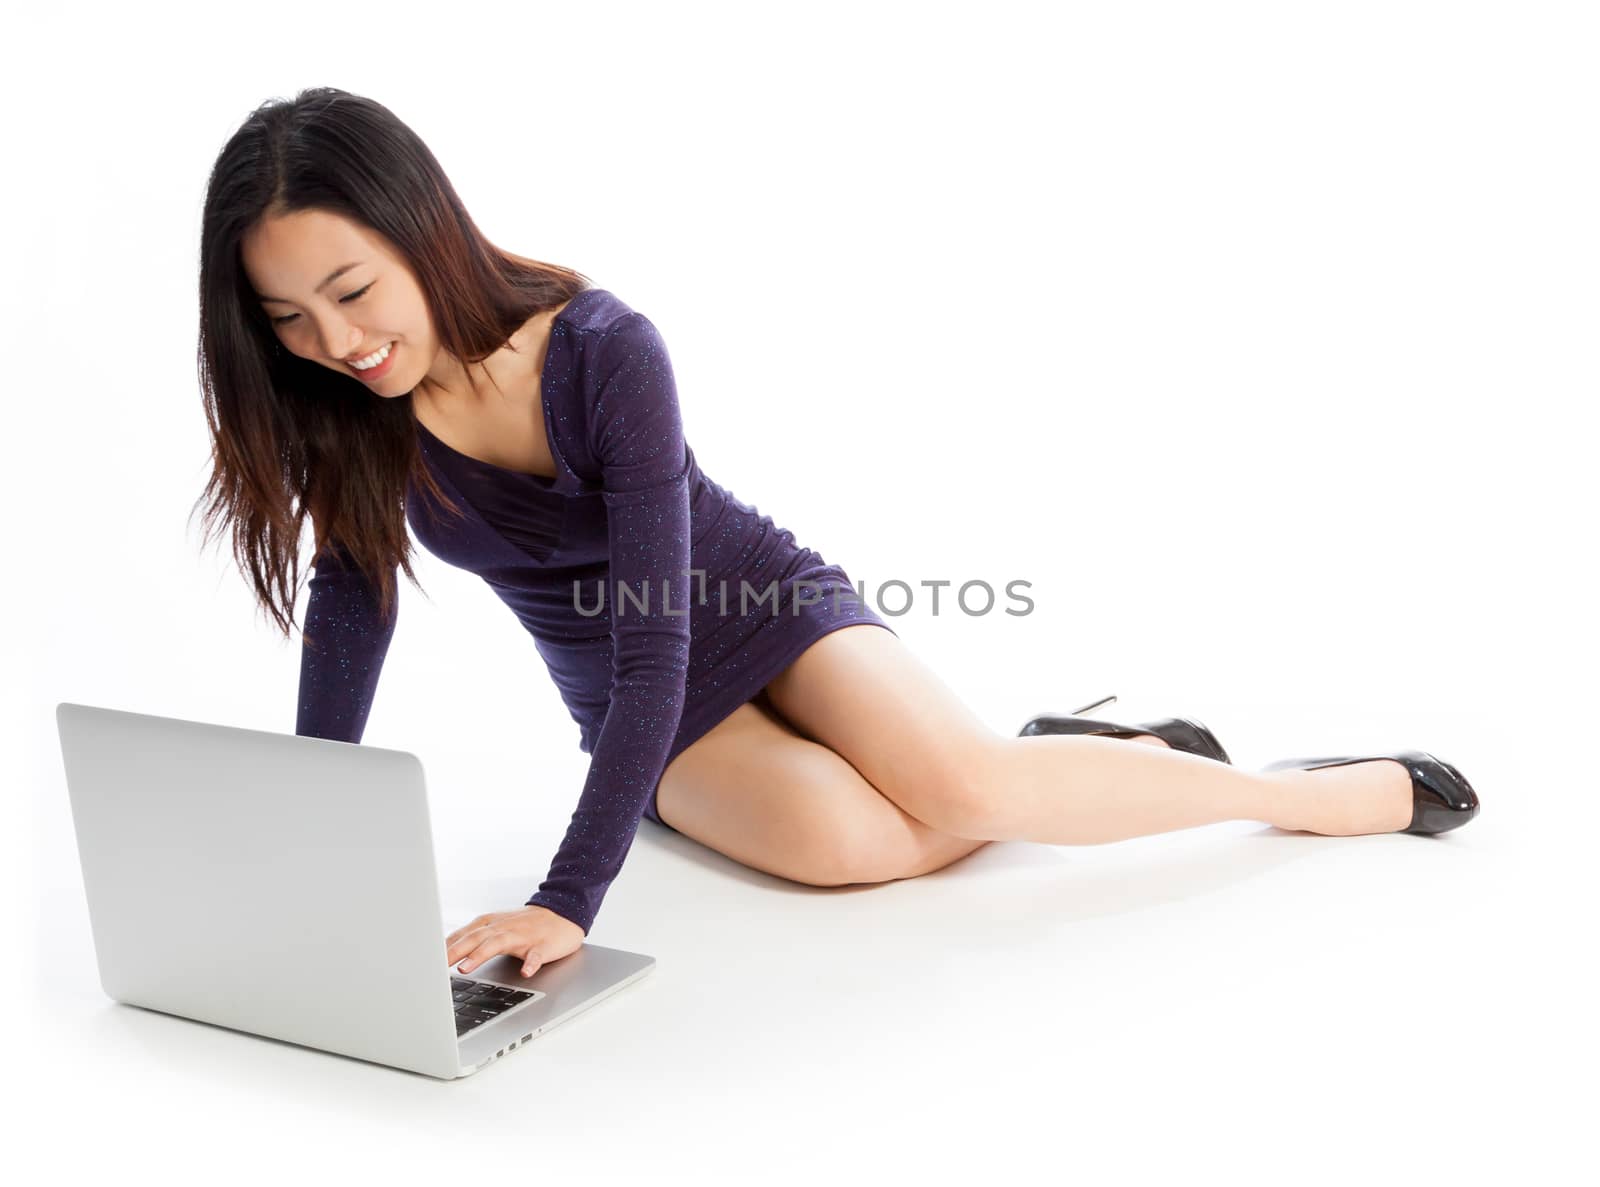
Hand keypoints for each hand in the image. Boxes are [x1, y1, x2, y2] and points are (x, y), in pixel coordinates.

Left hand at [446, 905, 585, 978]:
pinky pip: (536, 955)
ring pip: (498, 943)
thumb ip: (470, 939)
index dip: (441, 949)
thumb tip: (441, 954)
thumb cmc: (524, 925)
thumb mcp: (494, 928)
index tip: (423, 962)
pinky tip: (526, 971)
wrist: (562, 915)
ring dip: (480, 954)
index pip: (460, 936)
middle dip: (452, 951)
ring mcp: (522, 936)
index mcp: (488, 925)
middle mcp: (502, 928)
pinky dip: (530, 963)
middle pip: (473, 938)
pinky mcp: (542, 945)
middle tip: (434, 966)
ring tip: (466, 967)